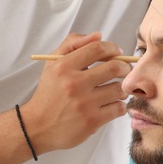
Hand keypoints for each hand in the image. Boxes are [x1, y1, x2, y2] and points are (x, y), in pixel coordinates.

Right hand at [19, 31, 129, 152]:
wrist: (38, 127)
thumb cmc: (49, 93)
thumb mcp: (53, 64)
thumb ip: (73, 44)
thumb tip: (98, 36)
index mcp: (64, 66)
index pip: (97, 48)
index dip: (112, 48)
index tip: (116, 53)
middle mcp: (74, 84)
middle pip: (114, 67)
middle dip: (124, 67)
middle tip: (123, 70)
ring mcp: (84, 104)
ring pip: (119, 89)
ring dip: (120, 88)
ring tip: (114, 89)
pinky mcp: (92, 121)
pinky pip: (119, 108)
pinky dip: (118, 105)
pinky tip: (110, 105)